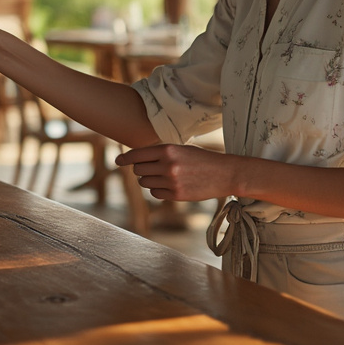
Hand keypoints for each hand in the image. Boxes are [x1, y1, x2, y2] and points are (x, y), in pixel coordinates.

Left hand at [115, 143, 235, 201]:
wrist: (225, 173)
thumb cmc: (202, 159)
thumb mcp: (181, 149)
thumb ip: (160, 153)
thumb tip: (136, 160)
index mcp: (168, 150)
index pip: (137, 154)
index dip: (125, 158)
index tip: (118, 160)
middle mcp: (167, 165)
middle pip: (138, 169)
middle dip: (141, 169)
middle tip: (153, 167)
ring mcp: (171, 181)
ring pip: (145, 182)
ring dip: (150, 179)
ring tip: (165, 176)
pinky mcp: (176, 195)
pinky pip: (155, 193)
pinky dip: (158, 190)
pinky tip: (170, 185)